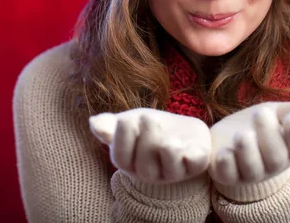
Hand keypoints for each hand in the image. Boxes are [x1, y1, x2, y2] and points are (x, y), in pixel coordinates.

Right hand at [89, 108, 211, 183]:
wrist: (182, 130)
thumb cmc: (151, 128)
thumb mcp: (130, 122)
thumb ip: (111, 124)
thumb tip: (92, 122)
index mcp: (132, 162)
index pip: (121, 159)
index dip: (121, 141)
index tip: (125, 120)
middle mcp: (152, 172)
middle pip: (144, 167)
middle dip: (145, 141)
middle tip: (147, 118)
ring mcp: (175, 170)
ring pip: (170, 170)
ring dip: (168, 153)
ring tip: (167, 138)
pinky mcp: (197, 163)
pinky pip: (195, 165)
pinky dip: (191, 156)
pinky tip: (184, 142)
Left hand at [209, 101, 289, 186]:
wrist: (227, 137)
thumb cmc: (257, 123)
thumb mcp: (276, 112)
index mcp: (287, 148)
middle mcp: (270, 165)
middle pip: (275, 158)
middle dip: (269, 136)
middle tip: (261, 113)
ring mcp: (248, 172)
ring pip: (252, 169)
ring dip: (248, 152)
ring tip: (242, 134)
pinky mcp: (226, 174)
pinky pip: (227, 175)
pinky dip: (226, 165)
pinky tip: (224, 152)